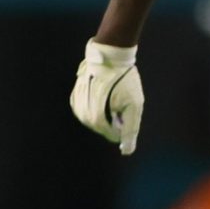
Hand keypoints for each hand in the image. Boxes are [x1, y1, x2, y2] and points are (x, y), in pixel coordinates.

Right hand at [70, 40, 143, 154]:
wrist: (110, 57)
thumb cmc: (125, 81)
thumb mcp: (134, 106)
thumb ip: (130, 129)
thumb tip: (126, 151)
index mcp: (95, 118)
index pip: (111, 134)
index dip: (123, 128)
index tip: (129, 115)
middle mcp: (82, 114)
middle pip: (102, 127)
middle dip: (114, 120)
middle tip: (122, 106)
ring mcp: (76, 104)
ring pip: (93, 119)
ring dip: (105, 114)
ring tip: (114, 99)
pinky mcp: (75, 96)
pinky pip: (86, 110)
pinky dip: (97, 108)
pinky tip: (104, 98)